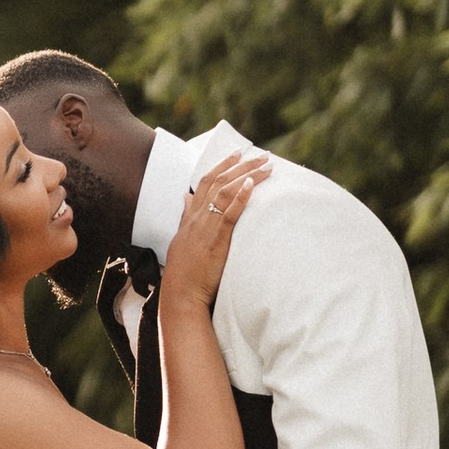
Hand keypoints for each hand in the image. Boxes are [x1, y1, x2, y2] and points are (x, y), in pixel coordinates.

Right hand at [160, 152, 270, 311]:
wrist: (181, 293)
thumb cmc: (184, 272)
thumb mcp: (181, 239)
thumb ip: (185, 217)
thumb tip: (186, 199)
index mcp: (190, 217)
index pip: (204, 182)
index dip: (221, 165)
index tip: (237, 154)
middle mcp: (196, 217)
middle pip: (218, 181)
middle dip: (241, 165)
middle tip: (261, 155)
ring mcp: (205, 227)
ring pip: (226, 192)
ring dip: (247, 176)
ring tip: (266, 167)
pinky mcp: (216, 239)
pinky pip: (228, 213)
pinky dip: (240, 197)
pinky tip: (252, 185)